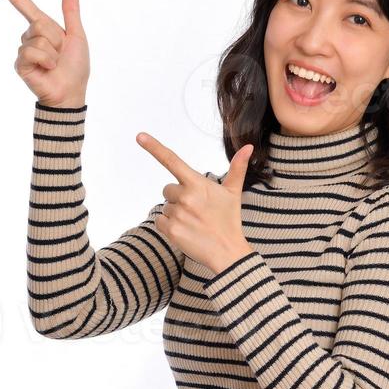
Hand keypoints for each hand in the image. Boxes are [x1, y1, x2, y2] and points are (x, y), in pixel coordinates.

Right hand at [0, 0, 88, 106]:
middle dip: (56, 38)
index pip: (21, 3)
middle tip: (61, 53)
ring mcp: (24, 50)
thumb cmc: (75, 67)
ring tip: (55, 64)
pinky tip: (48, 70)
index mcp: (43, 26)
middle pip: (40, 23)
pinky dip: (45, 60)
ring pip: (37, 39)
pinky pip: (31, 52)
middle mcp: (30, 36)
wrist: (71, 92)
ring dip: (53, 53)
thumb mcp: (76, 35)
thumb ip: (71, 12)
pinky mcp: (20, 64)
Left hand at [137, 133, 255, 273]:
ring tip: (193, 223)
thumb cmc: (229, 220)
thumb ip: (237, 168)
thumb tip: (248, 146)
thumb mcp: (233, 193)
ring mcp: (177, 214)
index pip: (172, 161)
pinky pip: (160, 221)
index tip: (139, 136)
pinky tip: (185, 231)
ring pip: (165, 206)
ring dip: (175, 213)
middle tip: (196, 210)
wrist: (227, 252)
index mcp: (198, 184)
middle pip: (167, 189)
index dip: (154, 147)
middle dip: (178, 197)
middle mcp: (186, 197)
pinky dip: (169, 226)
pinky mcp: (171, 230)